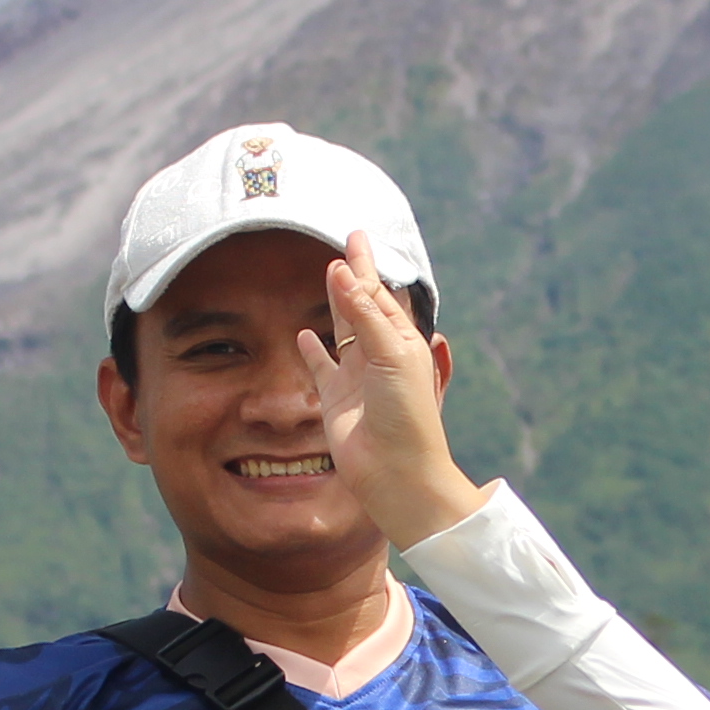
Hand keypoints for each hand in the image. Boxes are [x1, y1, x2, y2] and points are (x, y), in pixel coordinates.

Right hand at [301, 236, 480, 549]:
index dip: (366, 265)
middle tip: (346, 243)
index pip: (380, 293)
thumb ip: (364, 313)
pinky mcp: (335, 400)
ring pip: (342, 330)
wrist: (396, 473)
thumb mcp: (390, 355)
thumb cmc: (404, 415)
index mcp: (401, 342)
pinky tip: (305, 334)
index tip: (357, 236)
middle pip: (362, 304)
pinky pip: (321, 367)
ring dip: (336, 303)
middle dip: (354, 275)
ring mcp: (356, 377)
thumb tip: (342, 269)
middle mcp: (379, 355)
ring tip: (329, 275)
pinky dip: (312, 350)